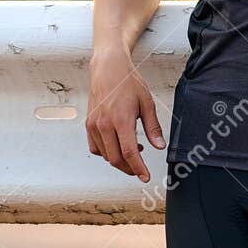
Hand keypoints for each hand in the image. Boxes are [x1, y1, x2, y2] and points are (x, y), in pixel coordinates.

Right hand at [86, 49, 164, 181]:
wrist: (107, 69)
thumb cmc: (129, 83)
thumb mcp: (147, 103)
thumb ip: (153, 127)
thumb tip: (160, 146)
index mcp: (121, 119)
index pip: (129, 152)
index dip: (138, 168)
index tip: (145, 177)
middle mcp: (104, 124)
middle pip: (115, 158)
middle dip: (130, 168)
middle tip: (141, 170)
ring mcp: (93, 125)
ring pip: (105, 155)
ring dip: (119, 160)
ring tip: (135, 152)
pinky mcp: (88, 124)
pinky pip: (95, 148)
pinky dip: (107, 153)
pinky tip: (118, 146)